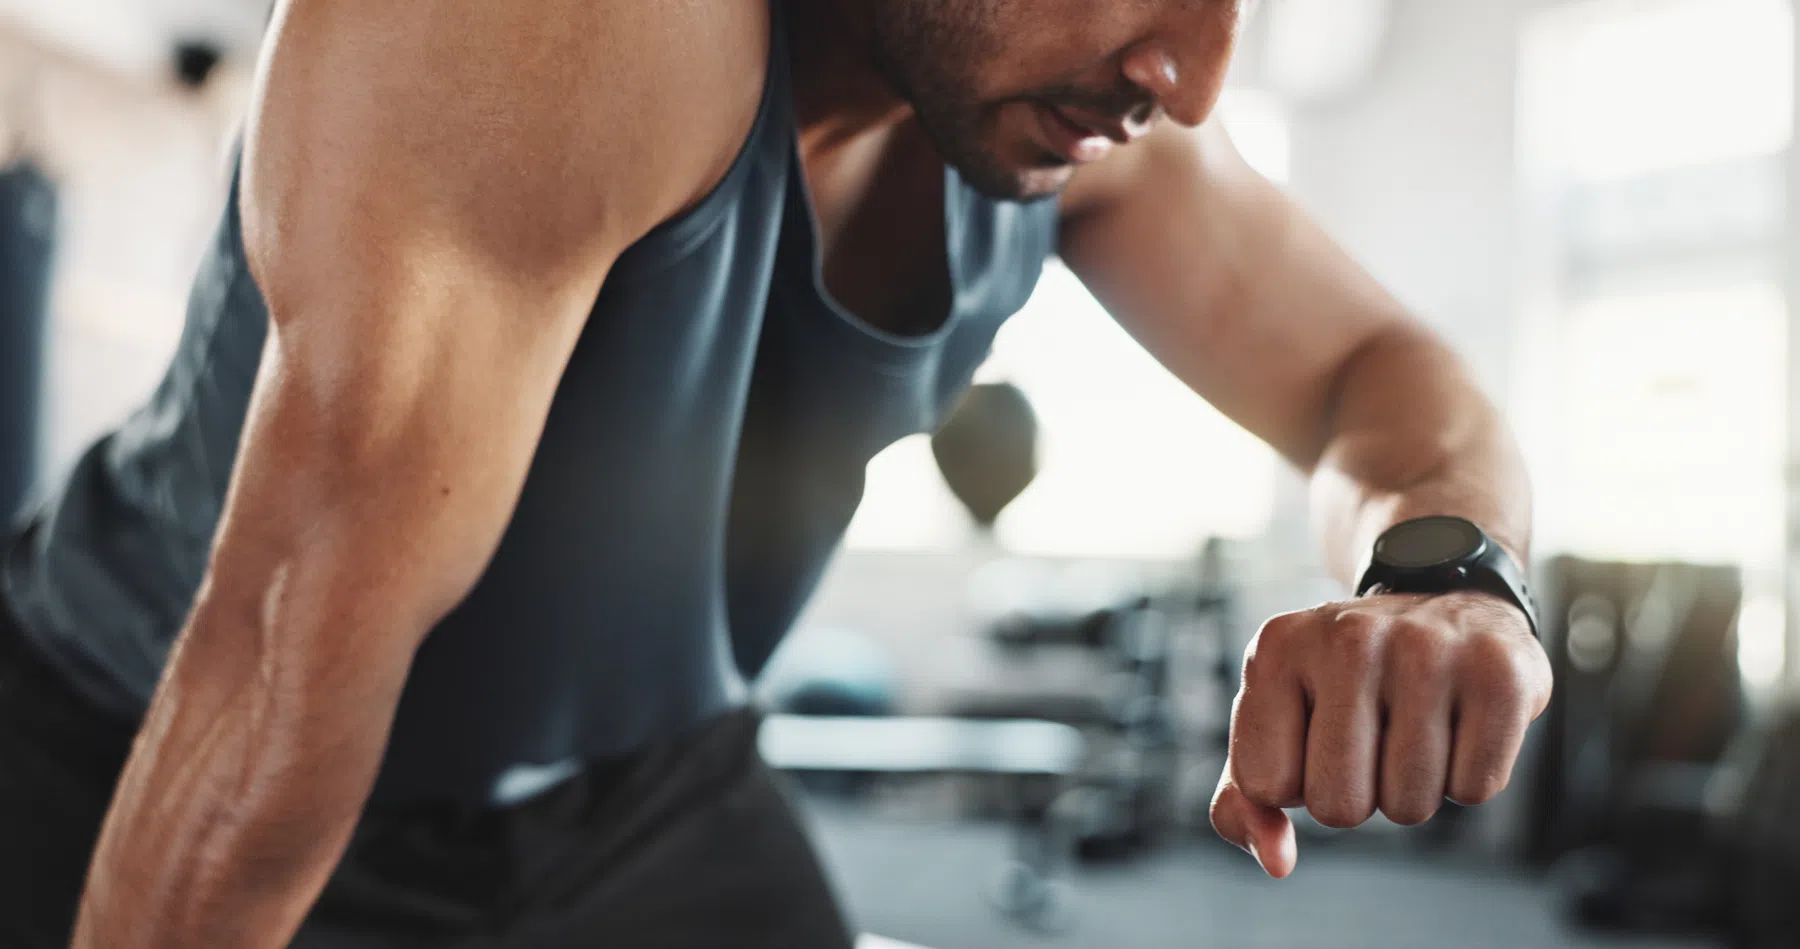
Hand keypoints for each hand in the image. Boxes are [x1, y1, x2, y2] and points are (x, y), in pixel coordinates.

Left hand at [1209, 591, 1552, 877]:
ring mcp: (1427, 649)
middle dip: (1358, 795)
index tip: (1317, 735)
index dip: (1297, 782)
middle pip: (1338, 807)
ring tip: (1417, 723)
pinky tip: (1461, 720)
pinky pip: (1474, 789)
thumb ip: (1247, 801)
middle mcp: (1348, 638)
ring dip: (1414, 787)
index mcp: (1277, 648)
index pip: (1266, 786)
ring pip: (1409, 807)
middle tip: (1374, 736)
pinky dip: (1468, 774)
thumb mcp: (1277, 722)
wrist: (1445, 601)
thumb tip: (1277, 862)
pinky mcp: (1500, 672)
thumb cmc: (1346, 682)